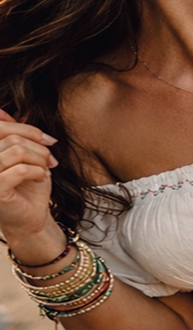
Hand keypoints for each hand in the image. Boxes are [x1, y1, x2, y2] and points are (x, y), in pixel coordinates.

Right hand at [0, 109, 57, 239]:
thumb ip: (11, 135)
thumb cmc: (26, 185)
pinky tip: (40, 178)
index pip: (1, 128)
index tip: (49, 140)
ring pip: (15, 151)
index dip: (27, 130)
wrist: (31, 217)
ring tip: (46, 168)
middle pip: (11, 139)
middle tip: (51, 160)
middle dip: (38, 147)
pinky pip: (20, 170)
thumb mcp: (23, 155)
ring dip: (39, 158)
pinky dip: (37, 171)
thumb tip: (2, 112)